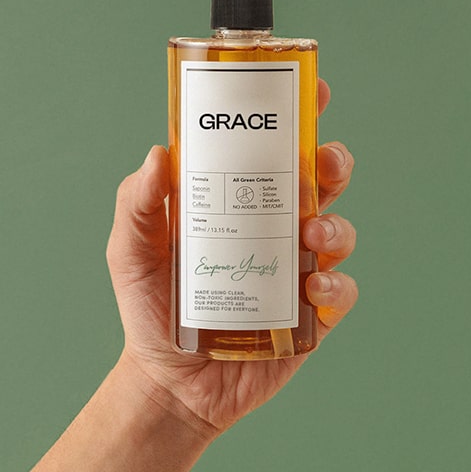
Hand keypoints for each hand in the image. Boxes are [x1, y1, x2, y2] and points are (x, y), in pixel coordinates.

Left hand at [106, 79, 356, 435]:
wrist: (169, 380)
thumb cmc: (151, 308)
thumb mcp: (130, 249)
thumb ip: (137, 203)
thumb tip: (158, 154)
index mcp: (238, 202)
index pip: (273, 151)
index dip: (298, 117)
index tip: (313, 90)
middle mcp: (273, 229)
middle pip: (319, 181)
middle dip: (332, 162)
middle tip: (322, 162)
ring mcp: (295, 270)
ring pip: (339, 230)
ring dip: (336, 224)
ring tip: (311, 235)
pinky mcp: (310, 315)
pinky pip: (340, 291)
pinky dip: (335, 285)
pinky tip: (310, 288)